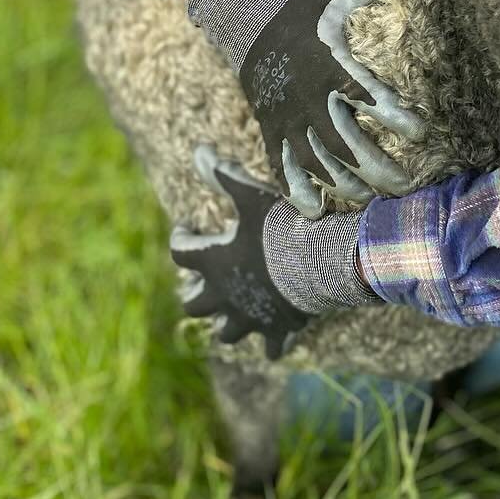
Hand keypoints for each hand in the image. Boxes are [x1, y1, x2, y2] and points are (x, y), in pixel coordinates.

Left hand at [171, 145, 373, 358]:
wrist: (319, 262)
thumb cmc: (282, 227)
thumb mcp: (250, 196)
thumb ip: (223, 176)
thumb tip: (198, 150)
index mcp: (213, 262)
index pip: (180, 252)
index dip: (180, 239)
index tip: (187, 228)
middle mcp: (224, 295)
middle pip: (194, 304)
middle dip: (195, 293)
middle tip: (203, 281)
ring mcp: (250, 317)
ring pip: (225, 333)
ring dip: (226, 324)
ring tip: (232, 315)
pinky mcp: (277, 329)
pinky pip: (272, 348)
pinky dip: (274, 345)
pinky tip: (278, 343)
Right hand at [186, 0, 423, 213]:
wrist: (241, 22)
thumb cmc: (298, 8)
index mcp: (329, 65)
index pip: (367, 96)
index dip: (394, 117)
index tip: (421, 135)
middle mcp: (308, 98)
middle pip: (345, 144)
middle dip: (377, 169)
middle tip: (406, 187)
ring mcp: (287, 119)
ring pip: (316, 164)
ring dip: (345, 186)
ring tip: (370, 201)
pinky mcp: (271, 131)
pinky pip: (281, 170)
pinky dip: (296, 194)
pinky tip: (317, 214)